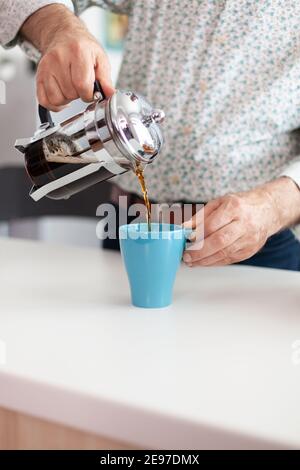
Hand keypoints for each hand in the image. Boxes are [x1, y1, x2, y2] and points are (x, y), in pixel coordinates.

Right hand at [21, 5, 114, 110]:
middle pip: (70, 93)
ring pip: (56, 99)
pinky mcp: (39, 75)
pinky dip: (54, 104)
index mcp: (77, 52)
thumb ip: (106, 79)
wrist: (64, 35)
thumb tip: (110, 95)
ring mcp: (46, 67)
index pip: (82, 85)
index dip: (89, 95)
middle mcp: (59, 58)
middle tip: (81, 85)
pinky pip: (44, 100)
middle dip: (79, 95)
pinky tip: (61, 95)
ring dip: (67, 99)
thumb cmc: (83, 47)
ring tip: (71, 88)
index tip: (91, 93)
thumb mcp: (100, 59)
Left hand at [183, 177, 299, 266]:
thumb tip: (184, 227)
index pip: (212, 225)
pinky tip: (204, 261)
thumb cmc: (240, 205)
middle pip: (219, 241)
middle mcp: (244, 224)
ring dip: (205, 260)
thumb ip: (201, 216)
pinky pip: (230, 259)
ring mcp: (249, 239)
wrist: (267, 211)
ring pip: (224, 253)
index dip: (197, 235)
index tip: (186, 239)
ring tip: (191, 261)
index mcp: (234, 208)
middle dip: (200, 251)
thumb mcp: (220, 203)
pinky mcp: (250, 250)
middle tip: (187, 256)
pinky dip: (214, 262)